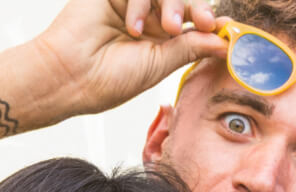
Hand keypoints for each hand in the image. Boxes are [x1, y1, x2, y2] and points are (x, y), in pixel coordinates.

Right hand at [32, 0, 225, 118]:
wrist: (69, 77)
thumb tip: (224, 41)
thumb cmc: (109, 80)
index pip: (193, 22)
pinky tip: (130, 26)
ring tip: (164, 27)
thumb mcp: (158, 64)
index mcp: (162, 40)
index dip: (211, 22)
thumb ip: (190, 47)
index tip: (225, 29)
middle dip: (197, 8)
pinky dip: (140, 4)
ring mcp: (132, 3)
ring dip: (171, 4)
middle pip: (184, 0)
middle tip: (202, 22)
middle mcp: (149, 18)